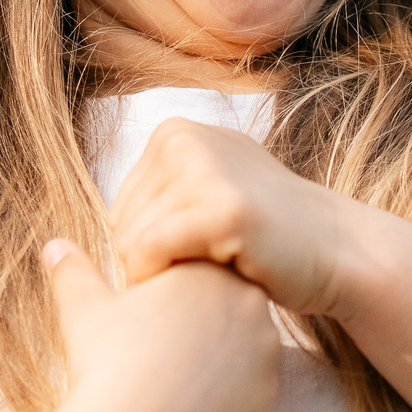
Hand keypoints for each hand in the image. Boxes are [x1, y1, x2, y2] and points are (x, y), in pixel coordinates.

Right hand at [47, 241, 280, 411]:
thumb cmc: (108, 364)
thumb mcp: (83, 310)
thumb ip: (73, 271)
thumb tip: (55, 245)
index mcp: (205, 267)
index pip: (195, 264)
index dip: (168, 287)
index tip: (145, 311)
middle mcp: (246, 299)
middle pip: (224, 297)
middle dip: (198, 315)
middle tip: (161, 343)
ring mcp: (264, 345)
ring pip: (242, 337)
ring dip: (218, 348)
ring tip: (176, 371)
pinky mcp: (268, 387)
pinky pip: (251, 378)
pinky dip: (228, 385)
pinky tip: (194, 397)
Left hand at [105, 120, 364, 318]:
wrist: (339, 251)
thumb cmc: (266, 239)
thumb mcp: (208, 194)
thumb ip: (158, 198)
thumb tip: (73, 236)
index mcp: (174, 132)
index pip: (117, 210)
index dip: (144, 251)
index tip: (192, 260)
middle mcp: (183, 138)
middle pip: (118, 226)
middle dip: (151, 266)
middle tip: (204, 273)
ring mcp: (204, 169)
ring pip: (130, 243)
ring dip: (163, 276)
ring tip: (213, 272)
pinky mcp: (223, 208)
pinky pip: (149, 253)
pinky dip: (165, 279)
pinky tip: (209, 280)